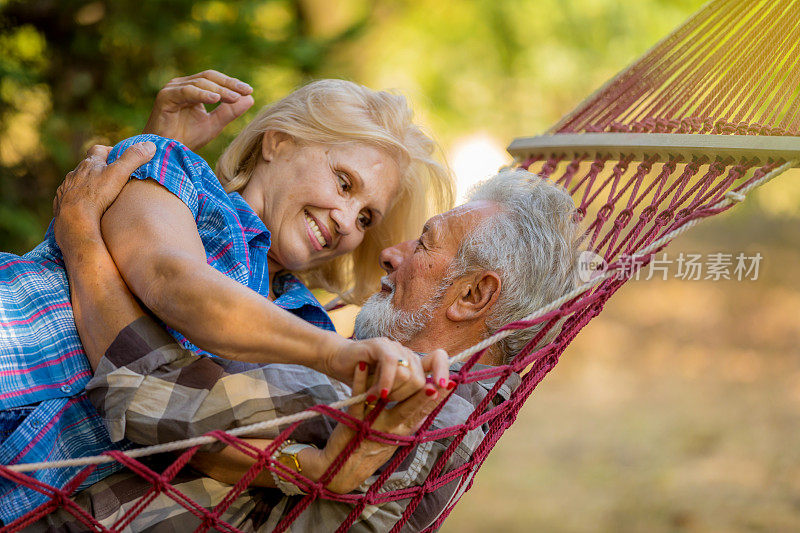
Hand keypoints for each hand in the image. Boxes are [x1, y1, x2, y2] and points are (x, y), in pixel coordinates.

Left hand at [53, 141, 155, 248]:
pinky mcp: (62, 203)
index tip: (118, 156)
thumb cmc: (97, 194)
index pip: (98, 150)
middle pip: (88, 166)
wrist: (74, 218)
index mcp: (90, 164)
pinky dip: (78, 199)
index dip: (108, 150)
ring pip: (78, 182)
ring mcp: (67, 188)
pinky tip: (85, 207)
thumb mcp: (120, 173)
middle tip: (112, 177)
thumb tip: (150, 145)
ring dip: (87, 184)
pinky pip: (70, 197)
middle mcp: (76, 173)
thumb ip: (134, 158)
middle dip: (99, 169)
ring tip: (99, 194)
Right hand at [143, 70, 254, 150]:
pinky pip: (186, 92)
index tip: (249, 91)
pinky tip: (215, 99)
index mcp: (193, 89)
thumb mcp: (214, 124)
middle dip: (229, 83)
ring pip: (200, 83)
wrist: (166, 152)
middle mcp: (182, 85)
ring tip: (234, 97)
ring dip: (219, 89)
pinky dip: (201, 94)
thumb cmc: (186, 138)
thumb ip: (230, 112)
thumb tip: (250, 98)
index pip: (215, 80)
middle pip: (209, 77)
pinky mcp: (165, 97)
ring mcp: (172, 89)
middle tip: (245, 90)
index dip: (232, 83)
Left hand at [303, 362, 449, 493]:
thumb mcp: (396, 437)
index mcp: (403, 431)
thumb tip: (433, 402)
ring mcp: (373, 427)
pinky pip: (358, 400)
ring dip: (399, 390)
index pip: (424, 412)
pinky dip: (360, 382)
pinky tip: (362, 366)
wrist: (341, 467)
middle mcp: (391, 431)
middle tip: (439, 382)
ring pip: (389, 408)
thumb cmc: (372, 445)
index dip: (437, 399)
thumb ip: (412, 420)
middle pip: (412, 411)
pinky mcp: (353, 422)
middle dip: (426, 397)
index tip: (451, 383)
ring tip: (407, 372)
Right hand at [324, 337, 450, 402]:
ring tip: (373, 398)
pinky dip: (385, 383)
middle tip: (385, 400)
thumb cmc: (362, 379)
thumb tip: (430, 397)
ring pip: (408, 375)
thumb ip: (406, 392)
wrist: (337, 361)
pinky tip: (375, 394)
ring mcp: (393, 347)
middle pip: (420, 379)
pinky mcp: (379, 345)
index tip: (443, 387)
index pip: (438, 358)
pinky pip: (391, 364)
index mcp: (411, 363)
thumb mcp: (387, 390)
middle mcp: (405, 352)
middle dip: (403, 397)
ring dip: (391, 393)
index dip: (443, 370)